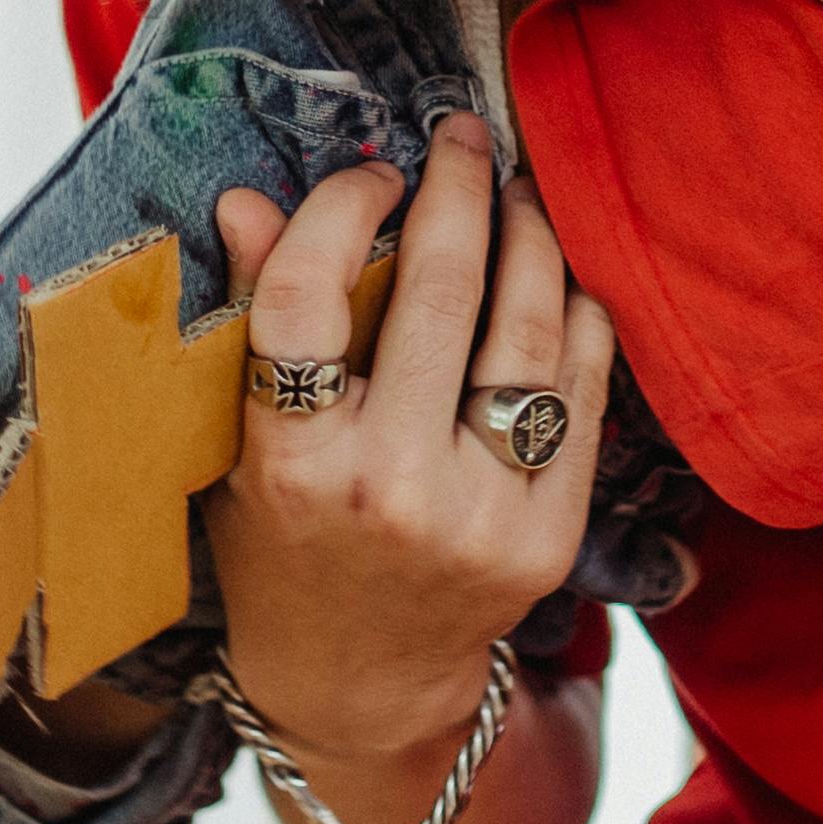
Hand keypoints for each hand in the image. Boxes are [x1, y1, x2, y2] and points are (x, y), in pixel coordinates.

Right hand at [196, 116, 614, 772]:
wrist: (360, 684)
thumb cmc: (285, 545)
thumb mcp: (238, 447)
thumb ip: (252, 316)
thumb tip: (249, 195)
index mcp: (290, 464)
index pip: (305, 299)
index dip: (342, 211)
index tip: (369, 172)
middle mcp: (388, 491)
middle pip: (441, 297)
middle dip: (460, 193)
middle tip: (465, 139)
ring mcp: (481, 518)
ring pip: (531, 336)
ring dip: (533, 242)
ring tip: (520, 196)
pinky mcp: (551, 537)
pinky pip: (584, 393)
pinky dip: (580, 319)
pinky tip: (563, 279)